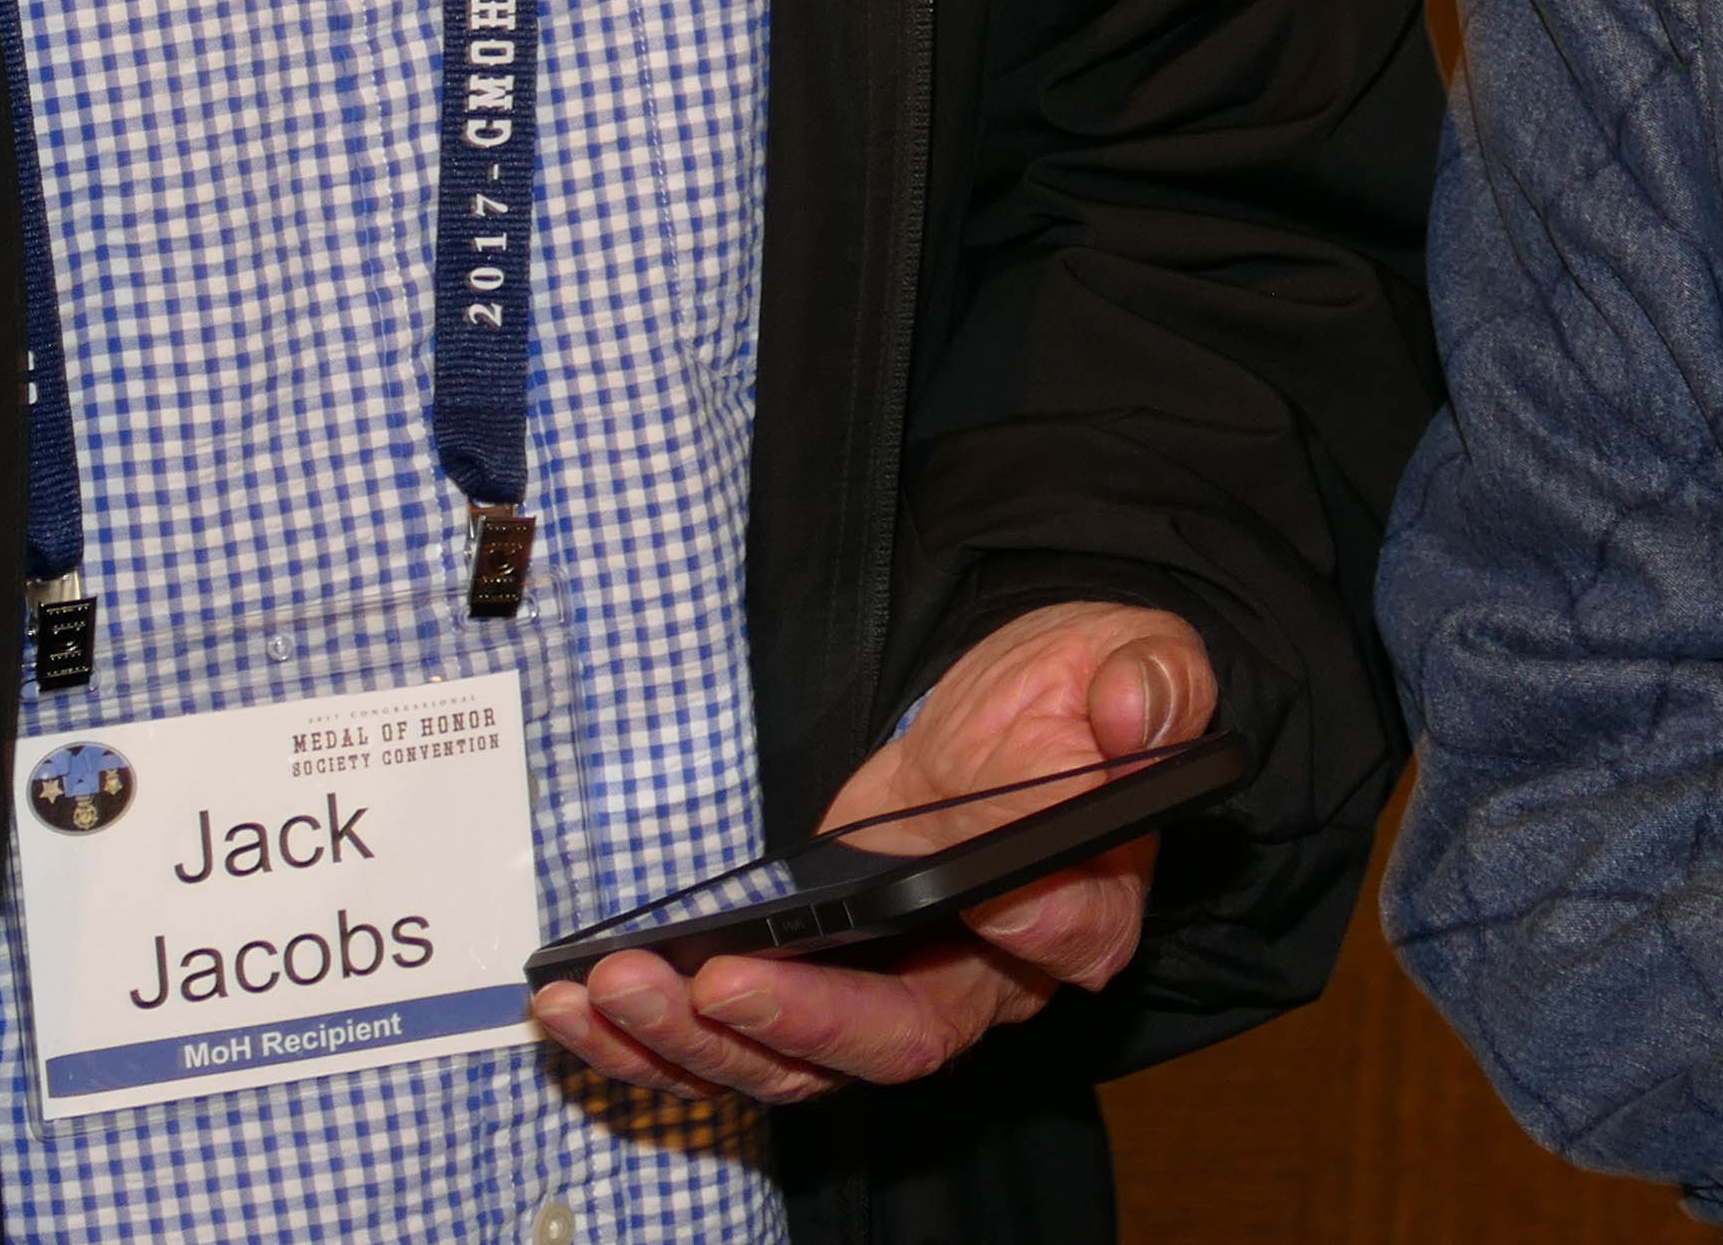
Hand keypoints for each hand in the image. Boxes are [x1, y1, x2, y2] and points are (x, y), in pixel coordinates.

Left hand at [526, 599, 1210, 1104]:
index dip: (1012, 930)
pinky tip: (577, 1007)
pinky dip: (655, 1042)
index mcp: (1084, 901)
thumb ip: (1146, 689)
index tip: (963, 893)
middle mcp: (990, 977)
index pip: (1058, 938)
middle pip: (898, 1039)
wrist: (1031, 707)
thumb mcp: (1132, 660)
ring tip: (603, 992)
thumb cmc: (1082, 691)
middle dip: (794, 1022)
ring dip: (693, 1044)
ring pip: (801, 1064)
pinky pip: (739, 1042)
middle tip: (709, 980)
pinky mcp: (824, 980)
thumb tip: (1127, 720)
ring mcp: (898, 988)